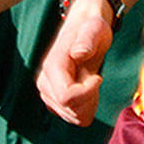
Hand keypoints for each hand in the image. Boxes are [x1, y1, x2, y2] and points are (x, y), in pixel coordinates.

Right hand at [35, 0, 112, 125]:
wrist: (85, 26)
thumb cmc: (92, 27)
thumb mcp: (94, 29)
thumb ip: (87, 40)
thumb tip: (78, 53)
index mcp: (52, 66)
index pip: (66, 97)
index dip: (87, 93)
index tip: (98, 77)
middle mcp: (44, 82)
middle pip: (70, 110)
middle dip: (89, 99)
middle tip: (96, 77)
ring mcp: (48, 92)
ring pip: (73, 117)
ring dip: (89, 103)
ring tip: (91, 80)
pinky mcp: (54, 100)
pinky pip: (74, 117)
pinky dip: (86, 107)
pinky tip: (88, 89)